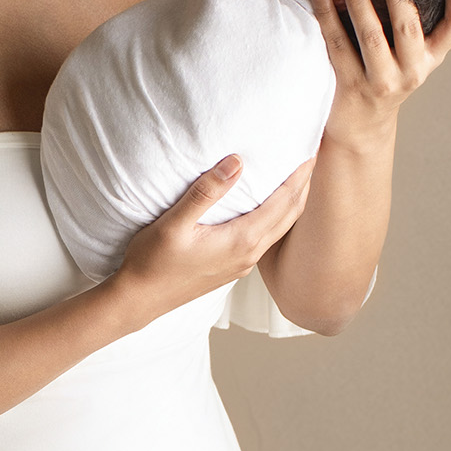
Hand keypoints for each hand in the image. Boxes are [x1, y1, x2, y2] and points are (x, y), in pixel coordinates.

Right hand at [111, 154, 319, 318]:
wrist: (139, 300)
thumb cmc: (152, 262)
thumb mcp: (175, 223)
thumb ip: (207, 192)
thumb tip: (237, 162)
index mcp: (241, 240)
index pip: (284, 201)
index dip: (300, 175)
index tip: (311, 150)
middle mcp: (249, 254)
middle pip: (291, 215)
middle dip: (304, 185)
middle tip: (312, 156)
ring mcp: (243, 264)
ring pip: (281, 228)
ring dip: (292, 202)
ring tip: (297, 177)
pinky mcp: (233, 267)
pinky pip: (267, 238)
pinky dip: (277, 217)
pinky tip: (270, 206)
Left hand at [309, 0, 450, 132]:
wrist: (360, 127)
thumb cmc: (383, 74)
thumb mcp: (407, 52)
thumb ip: (410, 17)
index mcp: (432, 56)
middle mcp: (413, 71)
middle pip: (409, 25)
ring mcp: (382, 81)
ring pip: (371, 34)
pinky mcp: (351, 86)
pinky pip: (337, 43)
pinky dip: (326, 13)